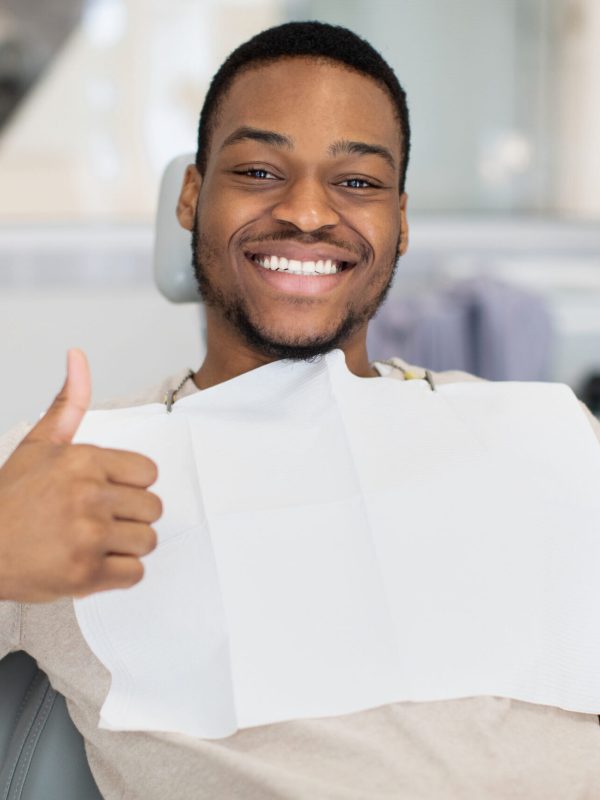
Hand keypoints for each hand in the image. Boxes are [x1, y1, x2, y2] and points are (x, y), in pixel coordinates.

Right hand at [0, 349, 160, 602]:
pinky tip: (92, 564)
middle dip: (129, 517)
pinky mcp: (86, 574)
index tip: (108, 493)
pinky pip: (135, 575)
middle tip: (97, 521)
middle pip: (153, 508)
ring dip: (125, 546)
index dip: (131, 486)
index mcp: (83, 461)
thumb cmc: (9, 500)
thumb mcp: (38, 444)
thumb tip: (78, 356)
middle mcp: (89, 496)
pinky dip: (118, 575)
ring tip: (94, 543)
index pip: (149, 474)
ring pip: (147, 541)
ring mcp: (88, 537)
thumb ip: (69, 403)